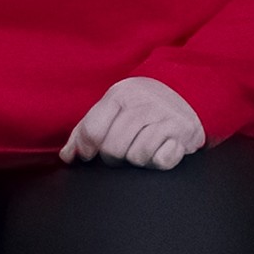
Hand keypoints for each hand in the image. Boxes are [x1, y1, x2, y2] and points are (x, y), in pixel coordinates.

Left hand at [61, 73, 208, 169]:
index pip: (93, 130)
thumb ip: (85, 130)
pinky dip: (159, 161)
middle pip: (112, 147)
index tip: (88, 154)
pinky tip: (160, 150)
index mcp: (120, 94)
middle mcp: (143, 103)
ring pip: (136, 156)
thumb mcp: (112, 108)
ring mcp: (165, 117)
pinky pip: (162, 160)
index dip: (86, 148)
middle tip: (121, 151)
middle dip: (113, 157)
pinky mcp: (184, 133)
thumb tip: (67, 156)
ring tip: (141, 149)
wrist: (186, 92)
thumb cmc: (141, 106)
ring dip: (137, 160)